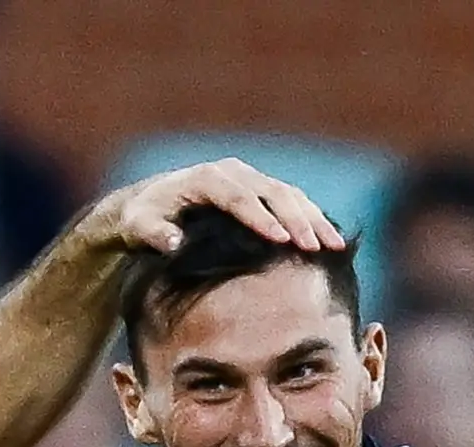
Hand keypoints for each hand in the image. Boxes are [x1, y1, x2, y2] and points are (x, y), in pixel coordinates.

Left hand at [86, 159, 345, 257]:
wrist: (150, 203)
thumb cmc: (143, 219)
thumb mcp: (138, 227)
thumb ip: (154, 234)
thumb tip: (174, 242)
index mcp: (207, 179)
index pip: (240, 198)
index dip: (262, 218)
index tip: (282, 241)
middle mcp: (233, 173)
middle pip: (273, 192)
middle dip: (297, 220)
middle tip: (317, 247)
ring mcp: (249, 179)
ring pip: (289, 195)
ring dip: (313, 218)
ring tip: (334, 245)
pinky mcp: (259, 190)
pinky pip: (290, 201)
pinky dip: (310, 217)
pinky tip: (328, 240)